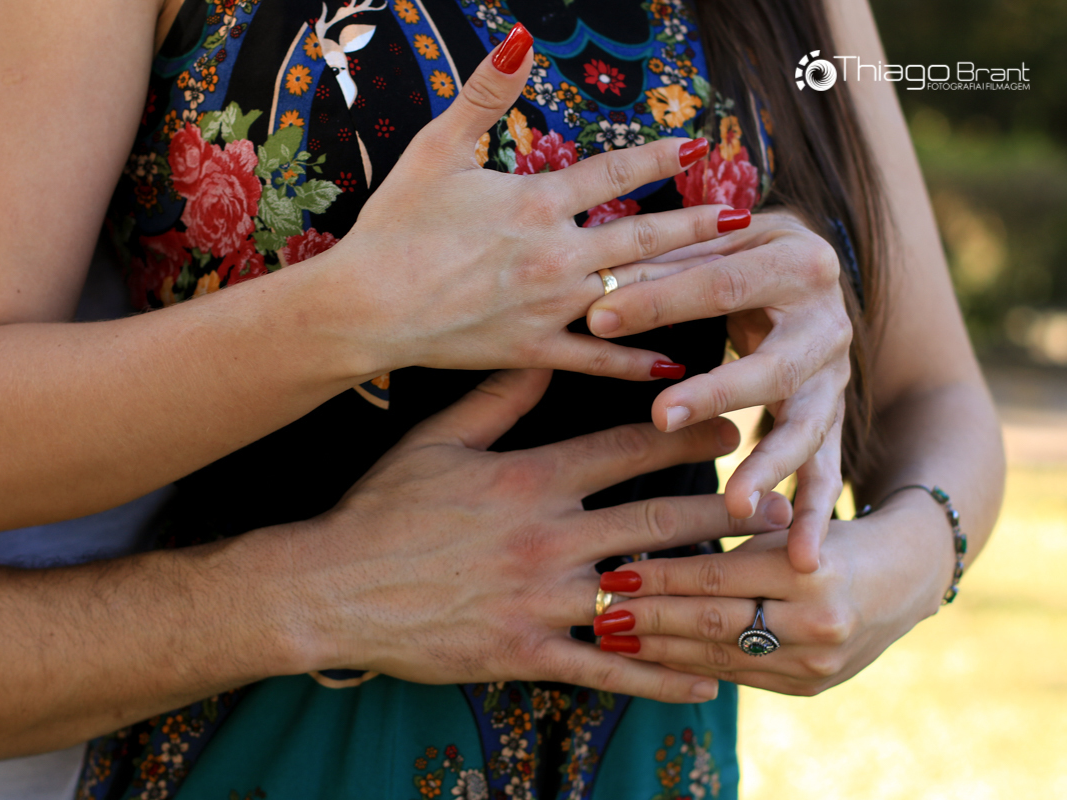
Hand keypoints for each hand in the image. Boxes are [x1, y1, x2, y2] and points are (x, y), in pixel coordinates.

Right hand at [287, 369, 793, 702]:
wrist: (331, 587)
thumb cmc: (382, 508)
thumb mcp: (436, 440)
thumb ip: (500, 397)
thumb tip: (546, 349)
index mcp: (531, 479)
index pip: (629, 450)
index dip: (689, 439)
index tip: (734, 429)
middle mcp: (548, 537)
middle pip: (658, 520)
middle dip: (724, 512)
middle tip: (776, 505)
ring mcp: (541, 600)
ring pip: (647, 597)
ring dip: (711, 595)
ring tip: (764, 591)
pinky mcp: (527, 652)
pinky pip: (608, 669)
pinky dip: (661, 679)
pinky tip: (706, 683)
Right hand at [328, 25, 745, 381]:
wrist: (364, 307)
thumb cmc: (394, 228)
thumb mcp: (435, 148)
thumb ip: (484, 94)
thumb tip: (520, 38)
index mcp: (535, 202)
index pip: (614, 174)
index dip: (658, 159)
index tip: (696, 149)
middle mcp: (555, 254)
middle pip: (642, 234)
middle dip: (695, 223)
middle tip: (740, 217)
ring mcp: (548, 306)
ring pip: (632, 291)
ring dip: (682, 283)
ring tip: (726, 277)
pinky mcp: (532, 349)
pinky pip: (596, 358)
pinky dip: (634, 360)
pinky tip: (673, 361)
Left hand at [583, 209, 851, 570]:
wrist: (808, 273)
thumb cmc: (737, 257)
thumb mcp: (706, 247)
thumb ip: (657, 266)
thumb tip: (593, 296)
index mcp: (798, 260)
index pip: (721, 283)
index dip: (659, 300)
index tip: (597, 321)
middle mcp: (828, 323)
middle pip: (774, 363)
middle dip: (718, 393)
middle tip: (664, 416)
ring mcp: (836, 377)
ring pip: (806, 427)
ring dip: (770, 468)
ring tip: (737, 507)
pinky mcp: (834, 418)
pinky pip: (827, 470)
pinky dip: (815, 515)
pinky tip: (803, 558)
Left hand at [588, 491, 953, 695]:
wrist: (905, 576)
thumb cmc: (827, 533)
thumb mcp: (783, 523)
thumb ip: (728, 543)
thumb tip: (644, 554)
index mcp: (809, 571)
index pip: (715, 577)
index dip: (659, 578)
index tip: (613, 574)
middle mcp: (818, 622)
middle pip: (712, 622)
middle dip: (648, 619)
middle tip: (598, 613)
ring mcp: (818, 663)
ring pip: (720, 657)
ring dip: (660, 650)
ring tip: (613, 638)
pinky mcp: (812, 688)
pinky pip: (738, 677)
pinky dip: (691, 668)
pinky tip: (654, 658)